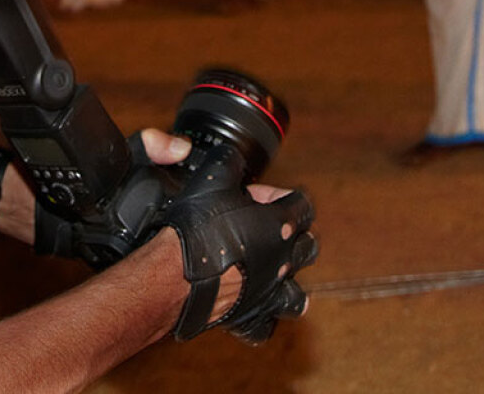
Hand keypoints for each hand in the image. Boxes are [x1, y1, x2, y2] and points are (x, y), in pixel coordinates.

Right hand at [134, 131, 296, 328]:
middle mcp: (281, 261)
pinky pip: (264, 326)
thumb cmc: (197, 229)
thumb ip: (229, 163)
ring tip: (274, 272)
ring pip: (297, 294)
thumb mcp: (212, 179)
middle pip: (308, 247)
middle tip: (266, 226)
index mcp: (279, 224)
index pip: (303, 204)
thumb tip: (232, 156)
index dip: (282, 195)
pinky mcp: (248, 317)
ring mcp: (268, 292)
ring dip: (288, 281)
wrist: (175, 276)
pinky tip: (252, 307)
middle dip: (293, 235)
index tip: (259, 194)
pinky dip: (262, 319)